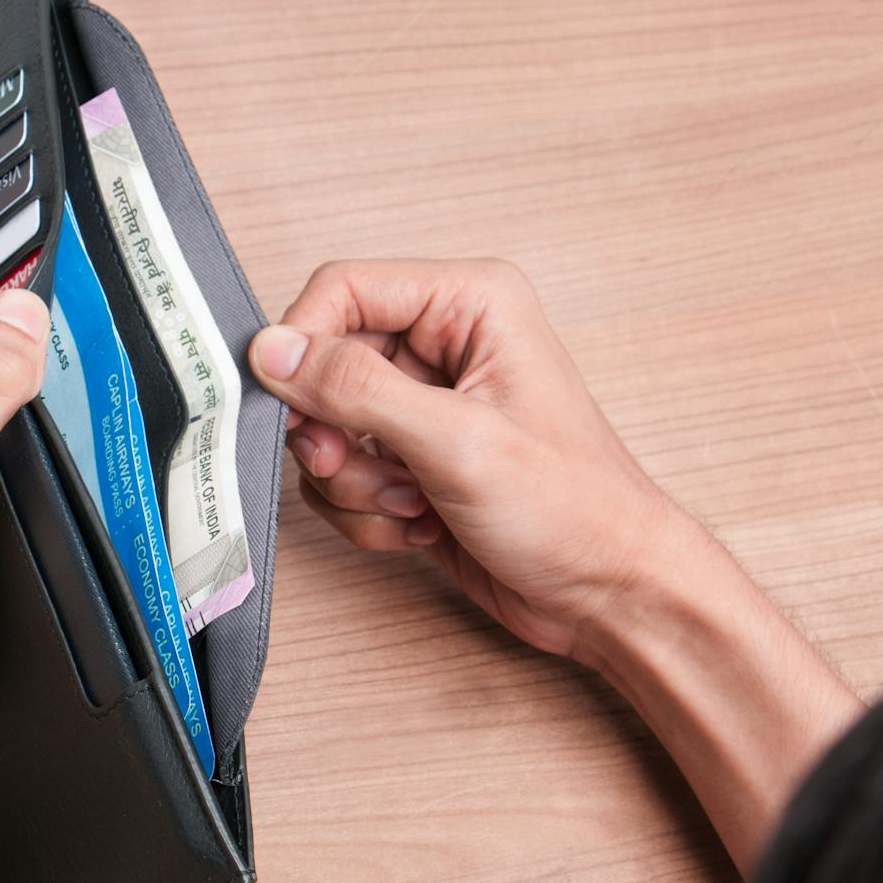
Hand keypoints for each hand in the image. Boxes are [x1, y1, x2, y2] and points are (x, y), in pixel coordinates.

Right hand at [248, 257, 692, 664]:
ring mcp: (426, 405)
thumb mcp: (457, 441)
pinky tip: (419, 524)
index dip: (303, 345)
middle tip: (357, 465)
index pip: (342, 289)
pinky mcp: (412, 460)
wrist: (607, 594)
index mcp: (471, 304)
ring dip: (352, 479)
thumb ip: (357, 389)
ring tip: (413, 502)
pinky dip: (365, 509)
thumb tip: (275, 351)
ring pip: (324, 425)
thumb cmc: (573, 511)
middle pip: (324, 363)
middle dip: (333, 430)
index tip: (288, 405)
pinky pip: (341, 474)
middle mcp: (446, 344)